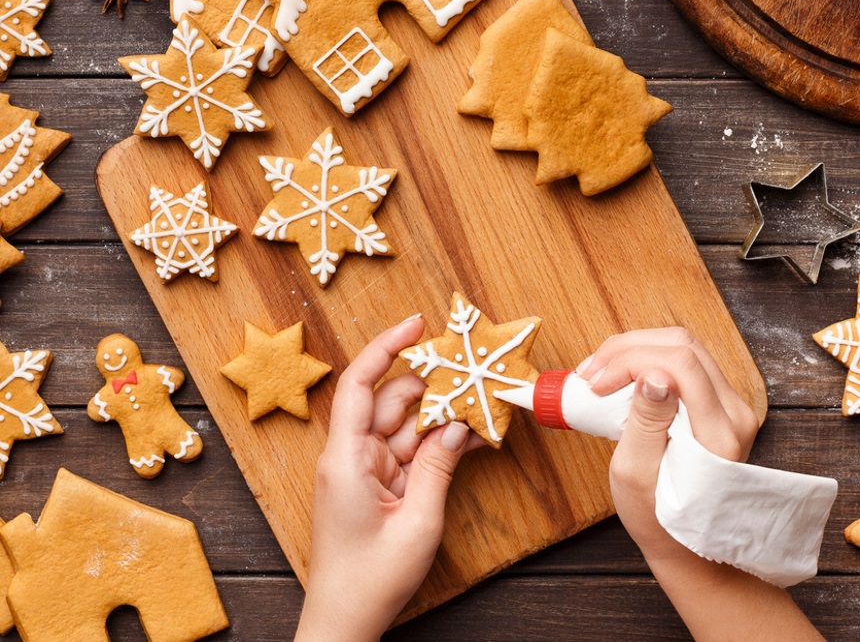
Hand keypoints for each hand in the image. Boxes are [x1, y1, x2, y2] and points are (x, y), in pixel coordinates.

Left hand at [295, 315, 483, 641]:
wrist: (345, 620)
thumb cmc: (370, 578)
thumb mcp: (416, 522)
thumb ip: (439, 467)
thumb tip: (458, 424)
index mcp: (345, 457)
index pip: (361, 383)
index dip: (386, 347)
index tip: (417, 324)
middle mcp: (352, 454)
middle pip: (392, 401)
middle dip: (431, 384)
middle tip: (472, 370)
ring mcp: (366, 468)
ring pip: (407, 425)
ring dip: (441, 415)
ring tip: (482, 404)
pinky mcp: (380, 482)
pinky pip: (412, 450)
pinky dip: (437, 443)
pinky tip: (470, 435)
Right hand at [578, 328, 822, 641]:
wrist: (691, 546)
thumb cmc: (659, 518)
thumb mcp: (637, 475)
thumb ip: (645, 421)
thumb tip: (652, 374)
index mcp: (718, 433)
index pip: (679, 364)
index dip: (629, 360)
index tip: (595, 383)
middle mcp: (734, 413)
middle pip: (682, 345)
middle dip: (627, 348)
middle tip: (590, 373)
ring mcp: (731, 405)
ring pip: (682, 346)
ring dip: (634, 350)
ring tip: (599, 372)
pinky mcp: (719, 403)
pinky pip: (683, 363)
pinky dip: (646, 359)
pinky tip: (620, 376)